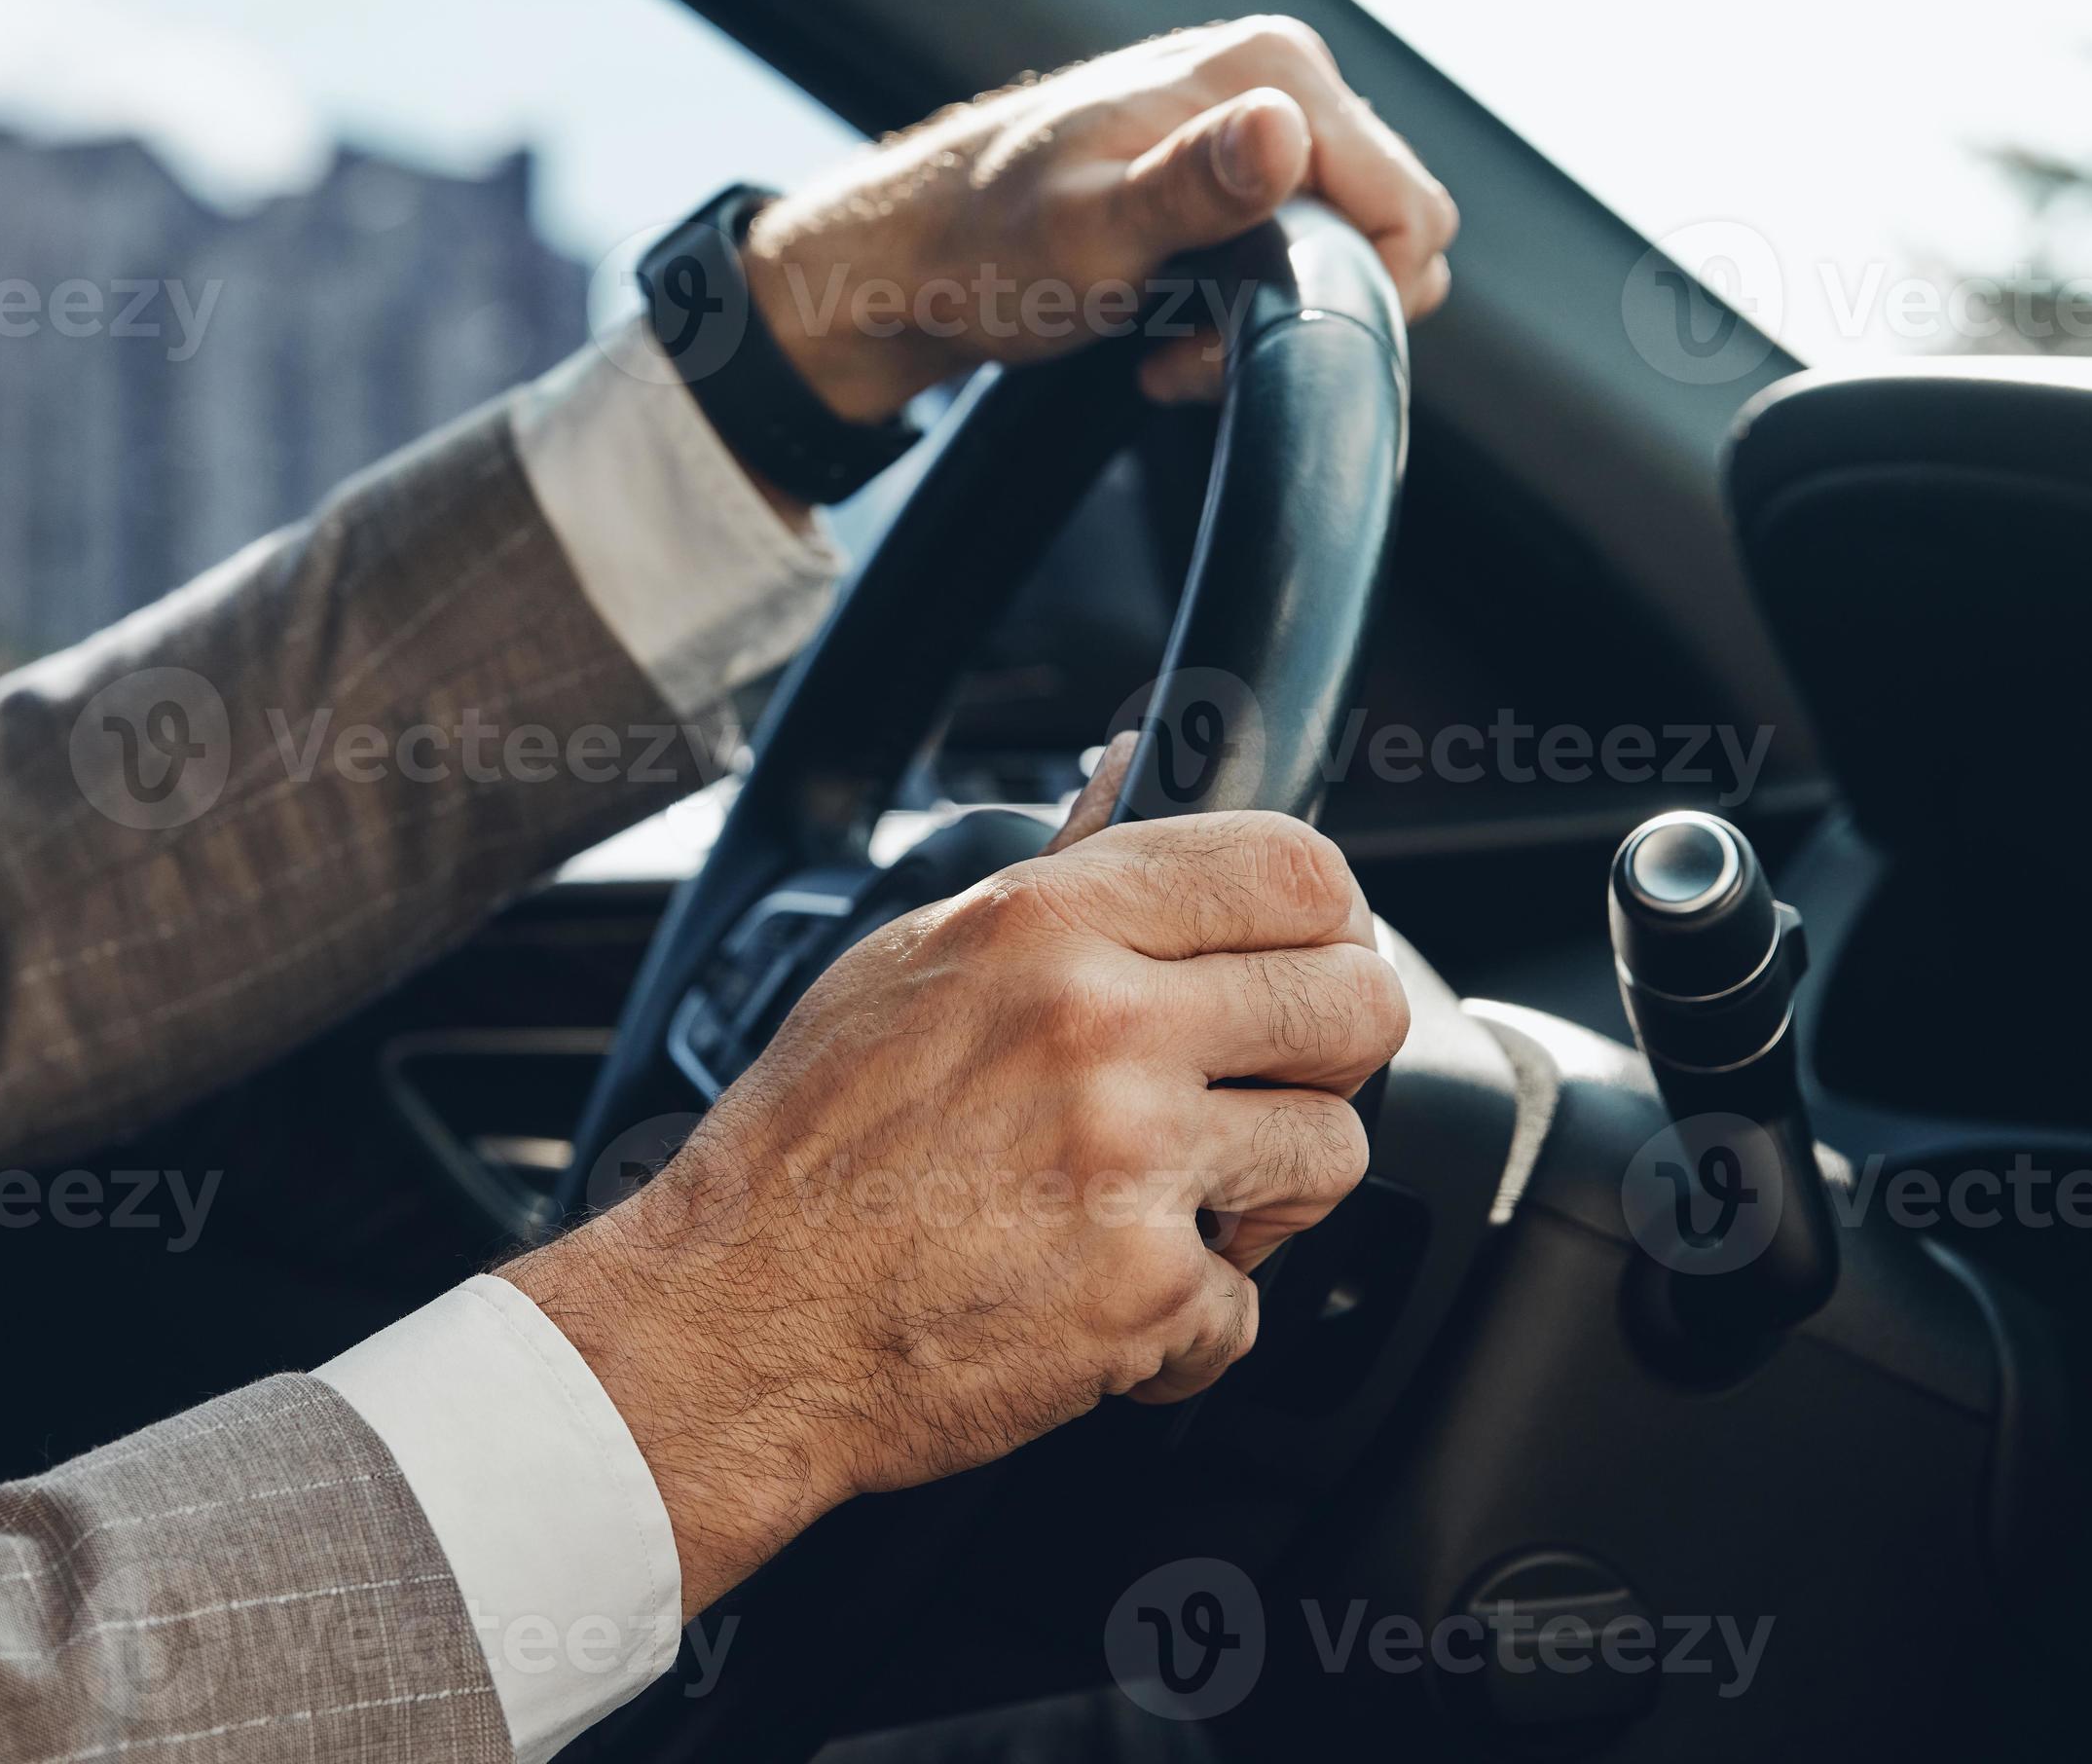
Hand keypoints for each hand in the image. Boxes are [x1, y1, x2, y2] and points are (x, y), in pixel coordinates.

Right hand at [500, 757, 1407, 1614]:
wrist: (733, 1321)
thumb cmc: (805, 1146)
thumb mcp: (911, 961)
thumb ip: (1055, 872)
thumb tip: (1128, 767)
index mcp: (1048, 926)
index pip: (1294, 870)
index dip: (1328, 919)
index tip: (1311, 957)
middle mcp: (1103, 1028)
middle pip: (1357, 1004)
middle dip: (1325, 1057)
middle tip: (1259, 1091)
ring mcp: (1134, 1165)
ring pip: (1334, 1154)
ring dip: (1265, 1195)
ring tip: (1163, 1205)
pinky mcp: (1146, 1296)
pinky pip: (1250, 1304)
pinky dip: (1185, 1324)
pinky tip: (1100, 1298)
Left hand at [745, 17, 1458, 420]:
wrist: (910, 260)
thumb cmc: (984, 250)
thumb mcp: (1090, 236)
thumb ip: (1192, 189)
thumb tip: (1279, 134)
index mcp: (1269, 72)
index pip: (1409, 209)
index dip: (1345, 298)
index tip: (1240, 336)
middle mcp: (1278, 82)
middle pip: (1389, 233)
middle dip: (1309, 312)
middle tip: (1195, 346)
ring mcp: (1259, 125)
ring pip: (1343, 256)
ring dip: (1269, 323)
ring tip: (1170, 338)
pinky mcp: (1236, 172)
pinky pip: (1298, 257)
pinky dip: (1243, 311)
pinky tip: (1167, 326)